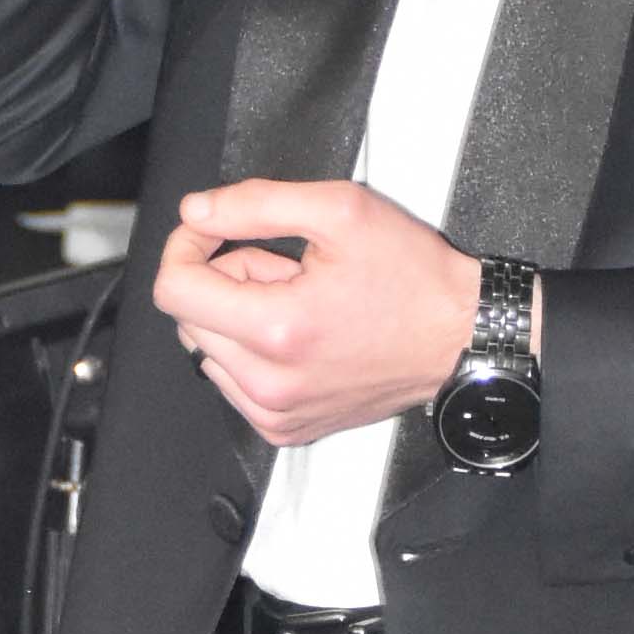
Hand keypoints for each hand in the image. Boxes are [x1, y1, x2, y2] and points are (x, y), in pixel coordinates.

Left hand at [152, 177, 482, 448]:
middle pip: (189, 317)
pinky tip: (302, 336)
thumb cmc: (413, 277)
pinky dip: (253, 353)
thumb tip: (195, 212)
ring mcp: (275, 414)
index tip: (213, 230)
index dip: (185, 246)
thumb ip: (255, 204)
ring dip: (239, 317)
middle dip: (226, 280)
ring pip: (207, 350)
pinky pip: (232, 382)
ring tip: (300, 304)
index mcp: (278, 330)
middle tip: (286, 268)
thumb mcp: (340, 210)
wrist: (461, 338)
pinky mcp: (284, 429)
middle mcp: (269, 385)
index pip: (173, 289)